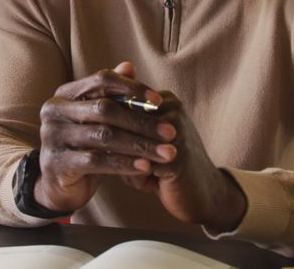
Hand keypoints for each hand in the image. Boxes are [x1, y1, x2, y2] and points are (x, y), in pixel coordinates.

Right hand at [34, 61, 174, 212]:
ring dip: (139, 145)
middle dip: (142, 121)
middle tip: (170, 132)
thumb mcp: (96, 119)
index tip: (159, 100)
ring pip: (104, 136)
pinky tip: (145, 167)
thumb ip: (110, 94)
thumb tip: (129, 66)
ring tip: (165, 153)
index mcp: (64, 94)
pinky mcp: (57, 163)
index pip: (101, 80)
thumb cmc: (83, 145)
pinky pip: (97, 161)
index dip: (131, 87)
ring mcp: (52, 137)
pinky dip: (124, 163)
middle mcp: (54, 111)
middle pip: (105, 109)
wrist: (58, 185)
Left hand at [130, 91, 247, 231]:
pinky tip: (157, 183)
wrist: (202, 194)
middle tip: (142, 165)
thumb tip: (91, 117)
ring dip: (131, 167)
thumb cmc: (166, 166)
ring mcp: (176, 131)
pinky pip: (137, 167)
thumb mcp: (145, 139)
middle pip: (120, 128)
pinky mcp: (176, 156)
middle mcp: (171, 108)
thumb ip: (123, 124)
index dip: (117, 135)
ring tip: (149, 173)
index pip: (118, 108)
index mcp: (163, 99)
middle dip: (122, 152)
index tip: (131, 149)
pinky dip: (139, 181)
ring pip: (126, 148)